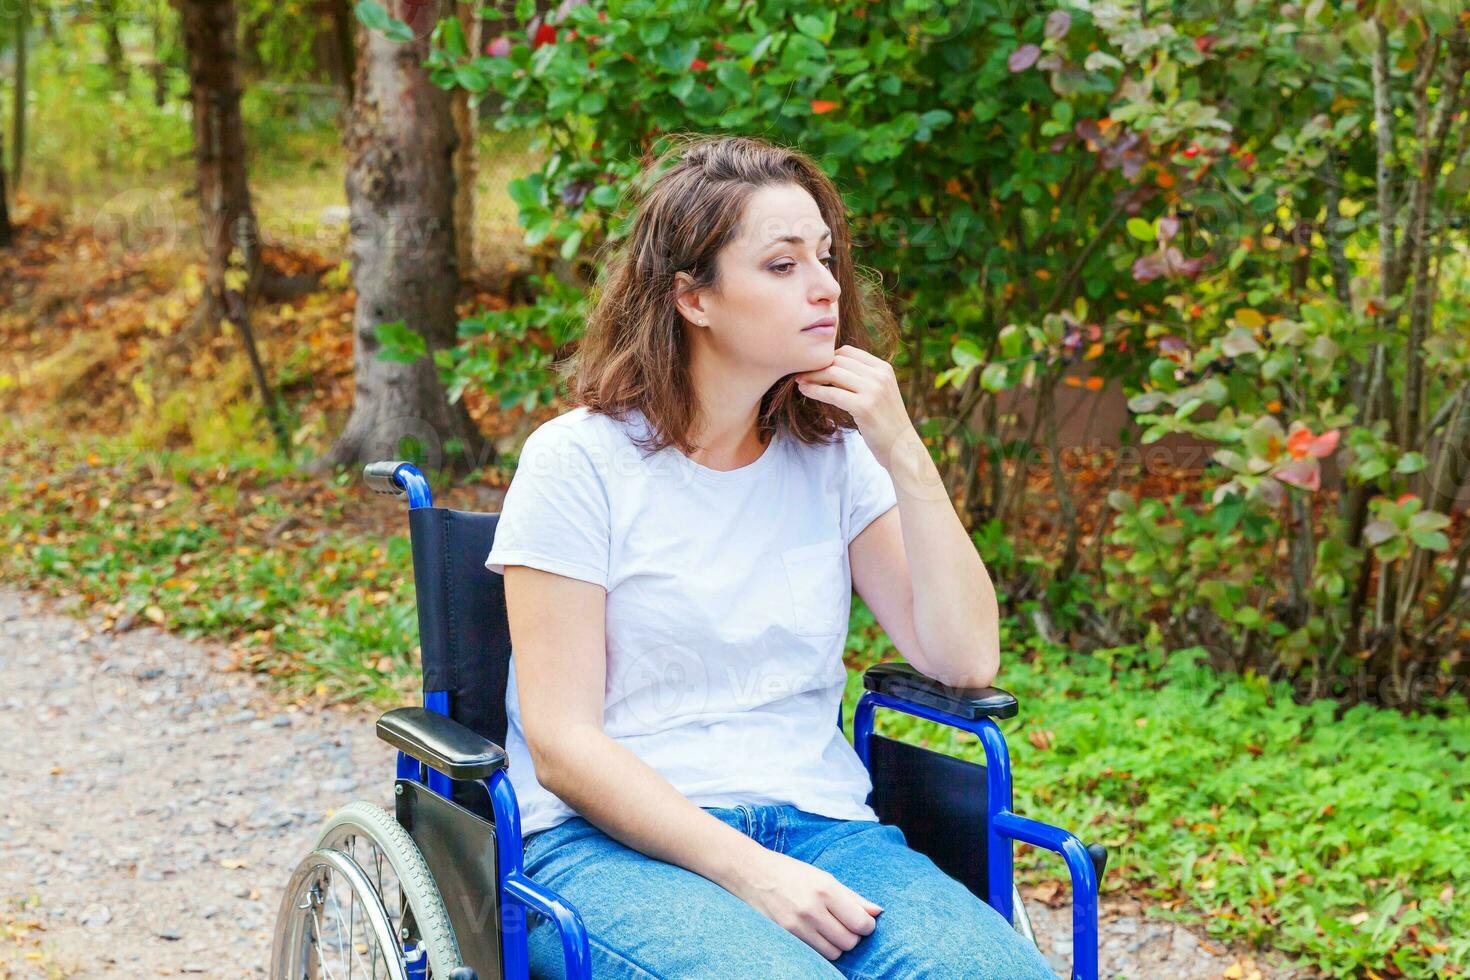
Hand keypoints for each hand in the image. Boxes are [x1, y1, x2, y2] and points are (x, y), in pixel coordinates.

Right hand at [724, 848, 882, 960]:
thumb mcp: (824, 877)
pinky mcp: (786, 936)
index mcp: (825, 889)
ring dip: (837, 945)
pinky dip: (821, 948)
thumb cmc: (791, 872)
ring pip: (834, 952)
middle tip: (844, 925)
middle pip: (849, 941)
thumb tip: (878, 912)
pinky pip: (815, 954)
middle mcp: (812, 909)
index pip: (860, 923)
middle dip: (852, 936)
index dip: (867, 926)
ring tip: (829, 930)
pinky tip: (816, 934)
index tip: (862, 922)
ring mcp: (797, 925)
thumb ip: (852, 897)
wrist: (752, 874)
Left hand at [793, 345, 916, 471]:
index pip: (848, 352)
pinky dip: (815, 390)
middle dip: (816, 365)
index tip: (814, 366)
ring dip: (812, 376)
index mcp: (884, 368)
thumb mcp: (880, 392)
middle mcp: (880, 375)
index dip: (827, 357)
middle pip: (838, 360)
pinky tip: (805, 391)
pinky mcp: (864, 407)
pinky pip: (832, 393)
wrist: (901, 447)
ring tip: (800, 381)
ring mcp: (873, 390)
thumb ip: (863, 378)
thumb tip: (832, 367)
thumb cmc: (886, 422)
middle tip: (800, 372)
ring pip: (833, 373)